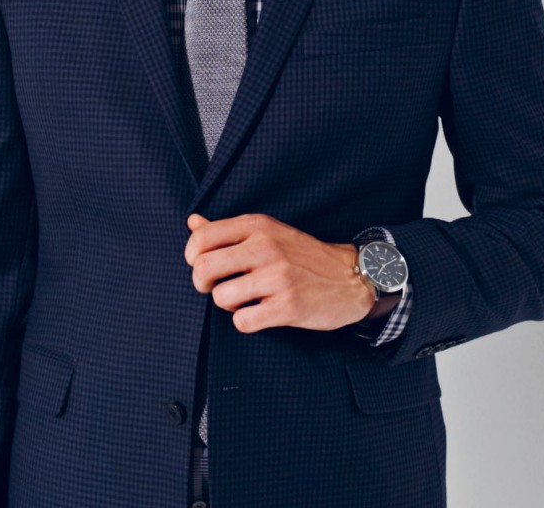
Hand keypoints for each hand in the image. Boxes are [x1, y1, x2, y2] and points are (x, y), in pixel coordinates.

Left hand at [184, 212, 374, 332]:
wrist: (351, 277)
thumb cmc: (302, 254)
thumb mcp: (268, 231)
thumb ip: (227, 229)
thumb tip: (192, 221)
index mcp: (258, 225)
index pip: (202, 236)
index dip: (192, 256)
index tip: (200, 265)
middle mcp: (266, 247)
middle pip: (203, 268)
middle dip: (201, 283)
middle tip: (214, 287)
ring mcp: (278, 277)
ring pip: (221, 298)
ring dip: (228, 304)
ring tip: (245, 299)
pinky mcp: (288, 307)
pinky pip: (243, 322)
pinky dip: (246, 322)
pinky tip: (259, 313)